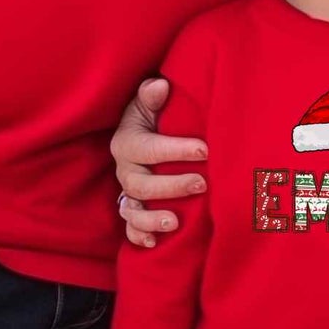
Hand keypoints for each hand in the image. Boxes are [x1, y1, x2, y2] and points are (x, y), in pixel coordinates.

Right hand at [110, 77, 207, 248]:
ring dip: (152, 218)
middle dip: (172, 186)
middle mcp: (124, 169)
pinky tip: (155, 242)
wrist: (145, 133)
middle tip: (203, 183)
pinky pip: (130, 228)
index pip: (150, 148)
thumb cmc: (154, 115)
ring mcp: (126, 192)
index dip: (176, 150)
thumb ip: (151, 94)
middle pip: (141, 184)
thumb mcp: (150, 101)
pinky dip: (139, 236)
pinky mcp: (132, 210)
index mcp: (126, 141)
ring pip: (132, 210)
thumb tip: (159, 86)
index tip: (205, 150)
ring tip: (176, 221)